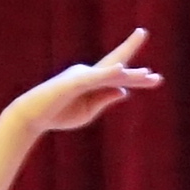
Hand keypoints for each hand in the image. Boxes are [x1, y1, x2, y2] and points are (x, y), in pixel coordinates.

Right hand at [15, 31, 160, 135]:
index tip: (157, 77)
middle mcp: (88, 75)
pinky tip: (121, 71)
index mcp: (93, 83)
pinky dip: (107, 73)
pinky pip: (93, 77)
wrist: (32, 117)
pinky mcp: (71, 82)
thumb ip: (105, 100)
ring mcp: (80, 77)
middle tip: (157, 78)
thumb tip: (124, 91)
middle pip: (118, 71)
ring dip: (128, 75)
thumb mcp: (88, 112)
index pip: (118, 76)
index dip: (137, 75)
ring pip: (109, 74)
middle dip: (138, 75)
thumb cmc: (59, 114)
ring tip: (147, 76)